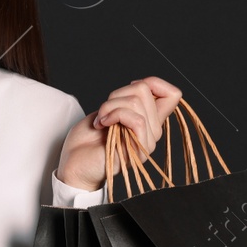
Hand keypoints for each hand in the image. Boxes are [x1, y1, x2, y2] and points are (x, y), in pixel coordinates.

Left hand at [56, 76, 183, 191]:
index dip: (153, 82)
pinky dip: (114, 115)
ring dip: (110, 106)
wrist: (74, 164)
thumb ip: (128, 99)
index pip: (172, 94)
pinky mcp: (138, 151)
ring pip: (137, 102)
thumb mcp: (109, 110)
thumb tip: (143, 84)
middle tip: (104, 112)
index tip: (128, 91)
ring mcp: (146, 142)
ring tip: (101, 120)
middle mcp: (151, 131)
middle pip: (145, 89)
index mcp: (148, 121)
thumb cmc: (86, 139)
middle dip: (117, 95)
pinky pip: (136, 120)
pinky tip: (103, 124)